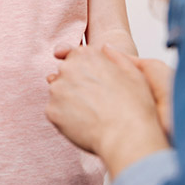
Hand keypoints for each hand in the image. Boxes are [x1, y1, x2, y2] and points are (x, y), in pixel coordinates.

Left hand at [46, 45, 169, 177]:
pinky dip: (66, 118)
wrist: (127, 137)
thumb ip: (116, 55)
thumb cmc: (133, 107)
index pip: (74, 57)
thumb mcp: (134, 73)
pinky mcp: (51, 110)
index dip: (85, 72)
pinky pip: (55, 112)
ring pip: (59, 93)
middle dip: (75, 85)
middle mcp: (67, 68)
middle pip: (64, 74)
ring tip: (92, 114)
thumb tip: (105, 47)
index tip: (95, 85)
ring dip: (70, 102)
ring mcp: (57, 89)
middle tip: (95, 102)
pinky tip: (84, 124)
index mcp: (86, 55)